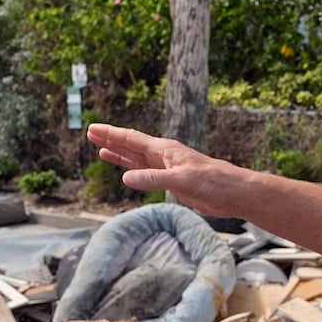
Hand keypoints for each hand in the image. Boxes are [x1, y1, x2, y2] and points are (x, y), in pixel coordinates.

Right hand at [86, 123, 238, 214]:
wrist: (232, 192)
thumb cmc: (212, 181)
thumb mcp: (181, 180)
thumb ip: (153, 179)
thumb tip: (125, 179)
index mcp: (164, 149)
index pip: (132, 139)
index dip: (111, 134)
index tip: (93, 128)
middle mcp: (163, 156)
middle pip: (130, 145)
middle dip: (111, 139)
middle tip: (90, 132)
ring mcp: (166, 169)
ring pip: (136, 159)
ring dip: (119, 154)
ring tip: (100, 149)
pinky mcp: (172, 182)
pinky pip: (146, 174)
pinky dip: (133, 171)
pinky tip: (125, 172)